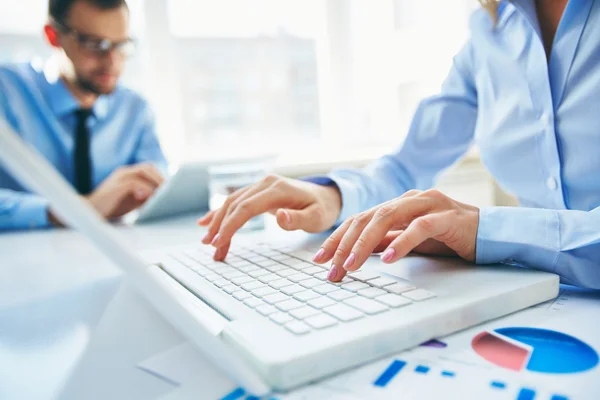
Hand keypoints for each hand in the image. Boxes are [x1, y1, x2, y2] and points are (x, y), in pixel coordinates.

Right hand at [87, 163, 163, 218]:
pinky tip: (150, 197)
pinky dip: (145, 189)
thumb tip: (163, 197)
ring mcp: (119, 177)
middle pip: (148, 167)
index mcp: (128, 174)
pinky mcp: (115, 186)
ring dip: (155, 182)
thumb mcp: (133, 200)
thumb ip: (146, 196)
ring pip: (142, 172)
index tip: (171, 188)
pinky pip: (134, 183)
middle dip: (161, 178)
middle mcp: (124, 172)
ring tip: (163, 193)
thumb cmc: (112, 206)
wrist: (89, 211)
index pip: (149, 169)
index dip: (160, 177)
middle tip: (170, 191)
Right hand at [198, 175, 341, 260]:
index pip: (246, 207)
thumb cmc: (323, 208)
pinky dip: (221, 213)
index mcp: (278, 189)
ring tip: (209, 243)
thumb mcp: (317, 217)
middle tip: (212, 248)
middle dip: (220, 227)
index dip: (231, 225)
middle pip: (235, 205)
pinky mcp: (259, 192)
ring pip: (232, 203)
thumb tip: (279, 217)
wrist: (328, 195)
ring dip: (218, 222)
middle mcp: (266, 183)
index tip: (220, 242)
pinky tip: (206, 223)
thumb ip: (298, 219)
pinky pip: (236, 202)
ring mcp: (261, 186)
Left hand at [313, 189, 478, 281]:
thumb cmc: (449, 237)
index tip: (320, 259)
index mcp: (398, 204)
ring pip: (388, 217)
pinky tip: (390, 258)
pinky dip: (402, 241)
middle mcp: (409, 199)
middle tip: (332, 269)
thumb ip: (386, 241)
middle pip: (368, 217)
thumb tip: (356, 252)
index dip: (337, 238)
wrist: (490, 234)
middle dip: (345, 244)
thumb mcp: (410, 241)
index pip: (359, 219)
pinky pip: (420, 226)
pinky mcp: (447, 216)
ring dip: (366, 242)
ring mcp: (428, 203)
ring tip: (351, 265)